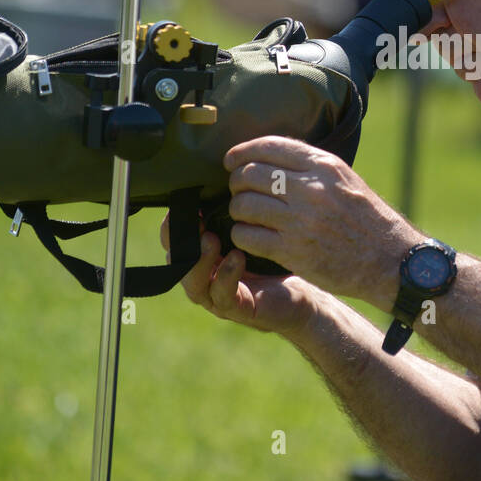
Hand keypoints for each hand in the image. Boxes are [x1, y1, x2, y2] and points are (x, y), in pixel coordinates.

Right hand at [161, 215, 313, 338]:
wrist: (307, 290)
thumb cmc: (277, 254)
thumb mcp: (254, 227)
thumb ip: (235, 209)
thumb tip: (227, 170)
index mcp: (203, 255)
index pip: (174, 240)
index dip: (173, 223)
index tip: (185, 203)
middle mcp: (205, 276)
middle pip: (175, 262)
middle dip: (179, 242)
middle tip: (195, 221)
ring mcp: (218, 296)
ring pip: (193, 284)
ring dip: (199, 260)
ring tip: (210, 239)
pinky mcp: (240, 309)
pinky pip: (223, 296)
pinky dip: (226, 276)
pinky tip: (237, 257)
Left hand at [223, 136, 421, 309]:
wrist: (388, 258)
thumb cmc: (365, 217)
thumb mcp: (344, 179)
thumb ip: (310, 165)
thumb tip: (268, 157)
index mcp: (324, 166)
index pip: (269, 147)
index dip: (242, 151)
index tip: (231, 160)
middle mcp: (311, 189)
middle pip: (250, 174)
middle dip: (236, 181)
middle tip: (238, 190)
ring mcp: (300, 221)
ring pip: (243, 205)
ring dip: (237, 209)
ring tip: (244, 214)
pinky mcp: (293, 251)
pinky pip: (248, 236)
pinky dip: (242, 234)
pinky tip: (250, 235)